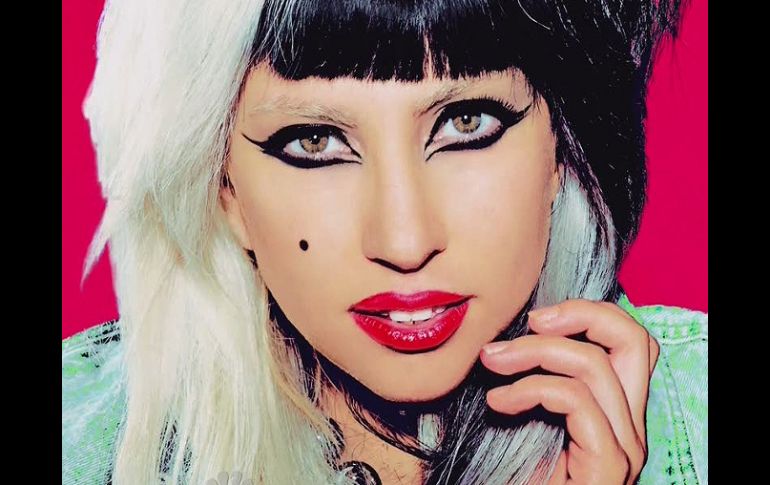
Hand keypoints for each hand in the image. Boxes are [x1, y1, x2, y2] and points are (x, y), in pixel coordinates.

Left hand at [479, 299, 658, 484]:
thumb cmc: (513, 479)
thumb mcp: (523, 416)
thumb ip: (531, 379)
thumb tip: (507, 336)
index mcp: (614, 412)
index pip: (629, 343)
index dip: (587, 314)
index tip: (533, 319)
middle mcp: (629, 428)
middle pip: (634, 340)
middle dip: (581, 314)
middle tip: (529, 321)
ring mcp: (623, 450)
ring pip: (595, 364)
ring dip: (532, 352)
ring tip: (491, 363)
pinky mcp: (607, 467)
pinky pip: (576, 401)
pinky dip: (530, 389)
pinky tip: (497, 403)